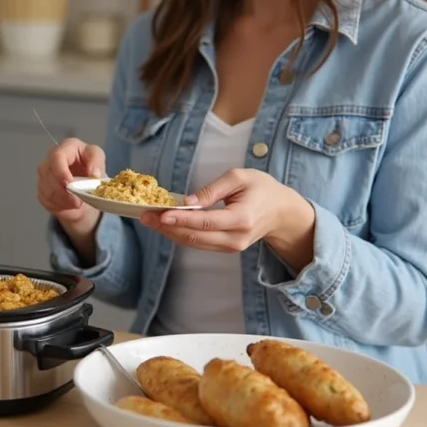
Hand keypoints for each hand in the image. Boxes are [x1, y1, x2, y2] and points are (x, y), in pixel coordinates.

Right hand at [36, 138, 104, 225]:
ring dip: (63, 200)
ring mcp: (44, 174)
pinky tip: (69, 205)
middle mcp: (50, 158)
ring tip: (77, 204)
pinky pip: (46, 199)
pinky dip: (59, 206)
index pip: (57, 157)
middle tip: (77, 201)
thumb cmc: (91, 168)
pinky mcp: (41, 189)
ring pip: (47, 190)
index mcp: (66, 147)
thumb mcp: (99, 160)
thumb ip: (97, 163)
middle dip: (63, 191)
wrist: (87, 186)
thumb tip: (94, 173)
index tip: (69, 184)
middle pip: (49, 175)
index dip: (61, 172)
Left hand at [139, 168, 316, 268]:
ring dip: (168, 232)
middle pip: (195, 237)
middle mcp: (235, 239)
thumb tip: (187, 201)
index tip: (161, 214)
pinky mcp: (225, 248)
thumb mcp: (240, 178)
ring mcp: (231, 247)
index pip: (205, 222)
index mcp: (242, 219)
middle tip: (144, 215)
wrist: (282, 213)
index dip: (181, 219)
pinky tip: (164, 224)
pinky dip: (179, 234)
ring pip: (193, 243)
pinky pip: (198, 243)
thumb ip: (211, 190)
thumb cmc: (262, 189)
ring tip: (148, 219)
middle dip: (166, 227)